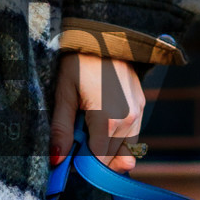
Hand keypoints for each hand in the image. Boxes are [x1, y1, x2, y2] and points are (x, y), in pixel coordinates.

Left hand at [50, 49, 145, 172]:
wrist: (102, 36)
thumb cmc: (78, 62)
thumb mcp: (63, 94)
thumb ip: (61, 129)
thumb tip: (57, 160)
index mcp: (109, 119)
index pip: (97, 162)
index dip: (80, 164)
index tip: (66, 156)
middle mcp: (129, 119)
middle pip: (110, 158)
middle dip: (91, 156)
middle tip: (73, 136)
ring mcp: (139, 113)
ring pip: (123, 149)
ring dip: (105, 148)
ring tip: (86, 125)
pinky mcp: (142, 106)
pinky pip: (131, 135)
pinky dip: (115, 137)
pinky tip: (100, 122)